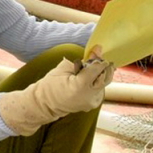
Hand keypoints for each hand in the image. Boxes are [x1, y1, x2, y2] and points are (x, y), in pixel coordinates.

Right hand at [0, 55, 115, 135]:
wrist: (46, 104)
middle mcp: (89, 96)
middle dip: (102, 66)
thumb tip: (96, 52)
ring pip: (104, 83)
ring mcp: (92, 102)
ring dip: (100, 74)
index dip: (98, 58)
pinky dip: (97, 81)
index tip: (98, 49)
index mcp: (80, 87)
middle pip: (105, 77)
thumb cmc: (51, 85)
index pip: (96, 70)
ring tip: (89, 70)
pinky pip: (101, 89)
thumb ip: (81, 61)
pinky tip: (89, 79)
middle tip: (96, 57)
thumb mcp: (63, 69)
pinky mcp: (94, 104)